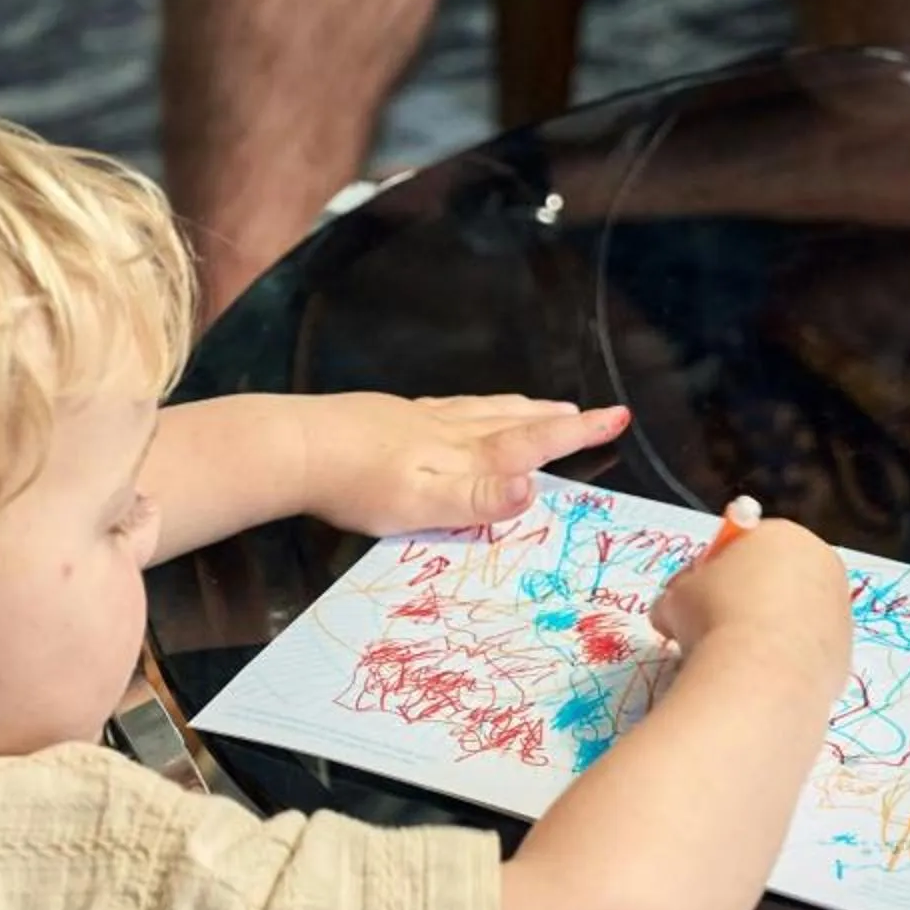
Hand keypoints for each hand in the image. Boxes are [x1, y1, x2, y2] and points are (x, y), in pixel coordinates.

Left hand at [302, 391, 630, 532]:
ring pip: (483, 410)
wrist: (293, 447)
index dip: (577, 433)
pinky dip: (475, 407)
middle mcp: (448, 429)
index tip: (617, 418)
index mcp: (464, 453)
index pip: (533, 442)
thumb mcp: (422, 503)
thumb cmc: (355, 484)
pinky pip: (449, 408)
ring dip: (520, 409)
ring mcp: (417, 419)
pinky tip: (463, 411)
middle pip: (514, 419)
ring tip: (543, 406)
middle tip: (592, 414)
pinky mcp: (389, 417)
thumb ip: (480, 499)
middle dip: (557, 418)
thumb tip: (537, 488)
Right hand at [650, 517, 851, 674]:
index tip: (697, 596)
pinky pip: (805, 653)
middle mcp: (822, 565)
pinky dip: (784, 663)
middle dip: (747, 599)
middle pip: (779, 578)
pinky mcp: (845, 655)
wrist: (758, 677)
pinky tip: (760, 679)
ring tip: (733, 660)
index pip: (748, 543)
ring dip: (767, 633)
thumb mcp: (677, 595)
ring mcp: (839, 612)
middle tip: (711, 628)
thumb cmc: (715, 618)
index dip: (718, 570)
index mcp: (784, 535)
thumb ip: (682, 594)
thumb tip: (673, 613)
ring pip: (795, 618)